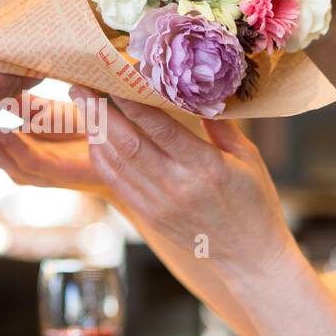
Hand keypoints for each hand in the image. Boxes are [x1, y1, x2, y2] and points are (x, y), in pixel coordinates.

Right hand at [0, 96, 103, 193]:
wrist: (126, 152)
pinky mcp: (57, 172)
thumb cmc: (90, 129)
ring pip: (0, 157)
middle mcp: (21, 159)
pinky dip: (13, 147)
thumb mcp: (52, 112)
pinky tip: (1, 131)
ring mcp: (36, 169)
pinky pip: (29, 160)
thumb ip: (26, 104)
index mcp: (18, 143)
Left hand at [73, 88, 293, 271]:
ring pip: (116, 163)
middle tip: (80, 86)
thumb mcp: (248, 158)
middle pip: (128, 144)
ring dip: (95, 132)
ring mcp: (160, 204)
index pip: (161, 129)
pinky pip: (116, 184)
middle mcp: (178, 186)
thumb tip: (196, 92)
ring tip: (82, 105)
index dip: (133, 103)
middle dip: (100, 112)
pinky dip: (102, 158)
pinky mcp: (149, 217)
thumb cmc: (254, 203)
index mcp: (206, 167)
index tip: (114, 78)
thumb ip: (220, 126)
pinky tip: (96, 138)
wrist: (249, 257)